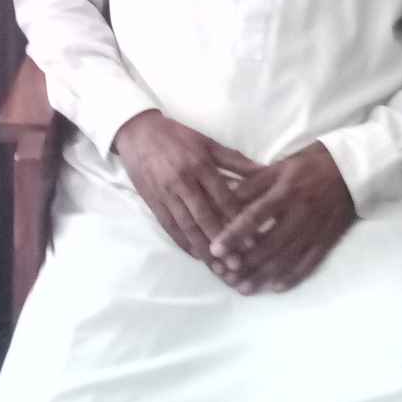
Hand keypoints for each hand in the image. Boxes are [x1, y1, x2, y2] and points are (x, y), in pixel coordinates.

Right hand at [113, 110, 261, 262]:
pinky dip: (183, 243)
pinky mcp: (153, 202)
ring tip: (218, 268)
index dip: (237, 220)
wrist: (137, 132)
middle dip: (221, 242)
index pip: (222, 198)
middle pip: (204, 217)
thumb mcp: (207, 142)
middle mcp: (183, 182)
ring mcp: (166, 194)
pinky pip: (169, 227)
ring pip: (186, 226)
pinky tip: (196, 256)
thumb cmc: (177, 136)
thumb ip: (235, 160)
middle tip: (237, 265)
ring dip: (203, 249)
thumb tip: (264, 171)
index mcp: (199, 164)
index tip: (252, 241)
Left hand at [208, 142, 354, 294]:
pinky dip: (292, 277)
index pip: (255, 216)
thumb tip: (226, 196)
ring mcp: (316, 229)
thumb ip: (254, 182)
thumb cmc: (311, 163)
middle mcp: (301, 213)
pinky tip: (275, 287)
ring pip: (287, 258)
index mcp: (286, 191)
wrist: (355, 168)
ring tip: (243, 288)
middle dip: (246, 263)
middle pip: (270, 244)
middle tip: (225, 276)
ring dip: (263, 275)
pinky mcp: (328, 239)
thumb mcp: (280, 165)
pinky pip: (309, 263)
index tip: (216, 250)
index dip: (234, 235)